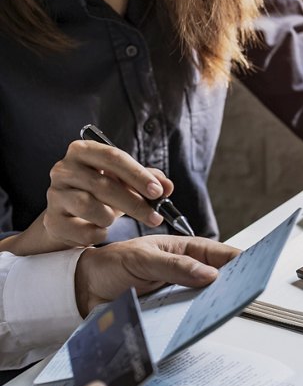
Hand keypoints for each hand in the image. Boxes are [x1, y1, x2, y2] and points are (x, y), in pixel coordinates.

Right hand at [43, 140, 173, 246]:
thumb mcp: (123, 182)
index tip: (158, 191)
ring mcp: (54, 194)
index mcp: (83, 151)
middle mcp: (64, 169)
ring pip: (90, 206)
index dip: (138, 175)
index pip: (113, 157)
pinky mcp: (52, 220)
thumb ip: (147, 181)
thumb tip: (168, 186)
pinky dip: (98, 233)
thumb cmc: (100, 194)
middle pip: (104, 184)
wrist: (69, 217)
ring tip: (114, 219)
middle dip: (135, 203)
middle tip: (156, 217)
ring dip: (111, 217)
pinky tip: (100, 231)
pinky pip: (82, 230)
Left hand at [75, 234, 239, 315]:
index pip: (218, 254)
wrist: (84, 290)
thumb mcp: (142, 259)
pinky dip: (196, 321)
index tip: (256, 267)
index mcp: (183, 250)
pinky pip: (188, 316)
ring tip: (226, 312)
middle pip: (218, 279)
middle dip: (233, 285)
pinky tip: (200, 326)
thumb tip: (210, 275)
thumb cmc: (112, 265)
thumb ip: (174, 266)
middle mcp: (185, 271)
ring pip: (205, 299)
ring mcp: (178, 293)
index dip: (239, 259)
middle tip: (246, 294)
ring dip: (215, 305)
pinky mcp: (169, 313)